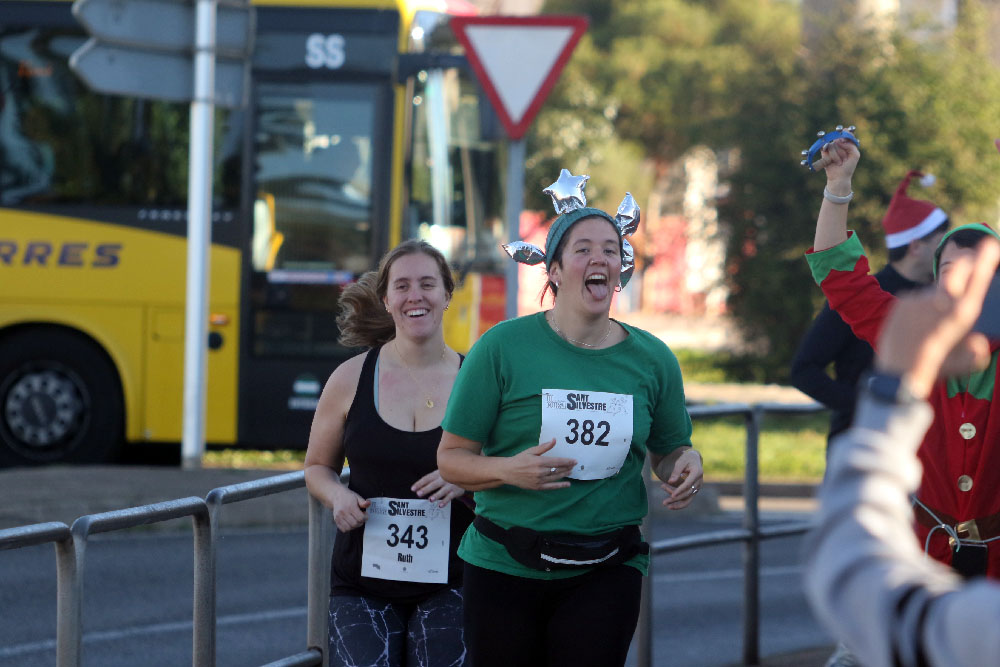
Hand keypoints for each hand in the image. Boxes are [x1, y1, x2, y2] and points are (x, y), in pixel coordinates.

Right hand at [330, 486, 370, 531]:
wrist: (336, 496)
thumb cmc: (348, 496)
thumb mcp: (357, 497)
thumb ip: (363, 502)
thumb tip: (368, 504)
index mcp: (350, 506)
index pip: (360, 518)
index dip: (365, 518)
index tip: (366, 515)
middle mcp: (343, 512)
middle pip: (355, 524)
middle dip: (361, 522)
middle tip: (361, 518)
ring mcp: (339, 517)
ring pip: (349, 528)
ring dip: (355, 526)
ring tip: (356, 521)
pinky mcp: (336, 520)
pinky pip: (343, 529)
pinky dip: (348, 528)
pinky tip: (350, 523)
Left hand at [412, 469, 465, 506]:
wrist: (465, 474)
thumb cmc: (449, 475)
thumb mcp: (441, 473)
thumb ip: (431, 479)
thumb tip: (419, 487)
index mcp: (438, 473)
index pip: (427, 478)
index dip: (420, 483)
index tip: (413, 488)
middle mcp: (444, 479)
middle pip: (434, 484)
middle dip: (426, 489)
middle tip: (419, 494)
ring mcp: (450, 485)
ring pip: (442, 491)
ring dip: (436, 495)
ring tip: (430, 500)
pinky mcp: (455, 491)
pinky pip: (450, 497)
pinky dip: (445, 501)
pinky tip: (440, 505)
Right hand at [503, 439, 576, 489]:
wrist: (508, 471)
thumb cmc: (519, 459)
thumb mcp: (531, 451)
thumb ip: (544, 447)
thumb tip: (554, 440)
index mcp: (539, 461)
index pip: (557, 461)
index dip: (567, 461)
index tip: (574, 461)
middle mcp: (541, 472)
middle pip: (558, 470)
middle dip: (567, 467)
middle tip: (574, 465)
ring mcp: (539, 480)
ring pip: (556, 477)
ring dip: (564, 474)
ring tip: (571, 472)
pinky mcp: (537, 487)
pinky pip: (551, 487)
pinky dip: (560, 486)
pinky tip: (567, 484)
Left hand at [660, 449, 703, 509]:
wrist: (694, 459)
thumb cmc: (686, 459)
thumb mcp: (680, 461)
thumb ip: (676, 471)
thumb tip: (670, 481)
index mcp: (697, 473)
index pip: (688, 484)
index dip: (680, 490)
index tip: (672, 496)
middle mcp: (699, 482)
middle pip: (687, 493)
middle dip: (676, 499)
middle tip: (664, 502)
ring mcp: (697, 487)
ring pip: (688, 498)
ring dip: (677, 503)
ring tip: (665, 504)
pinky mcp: (694, 490)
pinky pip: (687, 498)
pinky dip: (678, 501)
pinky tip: (669, 502)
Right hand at [821, 137, 859, 187]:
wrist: (839, 177)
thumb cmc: (848, 166)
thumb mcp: (855, 155)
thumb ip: (851, 145)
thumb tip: (839, 140)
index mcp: (848, 144)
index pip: (847, 133)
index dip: (846, 132)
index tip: (845, 135)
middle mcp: (839, 144)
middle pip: (839, 140)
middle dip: (842, 150)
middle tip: (845, 158)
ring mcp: (831, 148)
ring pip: (833, 146)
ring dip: (837, 156)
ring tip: (838, 162)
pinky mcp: (824, 152)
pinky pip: (825, 149)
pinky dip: (830, 156)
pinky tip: (831, 161)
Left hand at [876, 237, 999, 396]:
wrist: (896, 373)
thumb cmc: (933, 369)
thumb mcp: (963, 363)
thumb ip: (976, 351)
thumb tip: (978, 341)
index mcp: (961, 315)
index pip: (977, 283)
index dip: (984, 263)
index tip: (989, 244)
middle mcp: (941, 302)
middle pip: (956, 274)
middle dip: (965, 264)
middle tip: (969, 257)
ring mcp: (920, 299)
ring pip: (932, 295)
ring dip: (932, 306)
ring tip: (924, 330)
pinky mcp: (902, 300)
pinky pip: (913, 301)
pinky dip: (914, 311)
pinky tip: (910, 327)